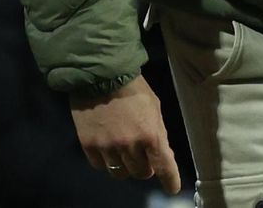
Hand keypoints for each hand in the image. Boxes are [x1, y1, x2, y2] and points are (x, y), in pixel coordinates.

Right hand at [70, 75, 181, 193]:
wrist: (100, 75)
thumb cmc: (132, 89)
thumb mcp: (154, 108)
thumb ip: (158, 133)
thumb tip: (162, 154)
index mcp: (150, 134)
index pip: (163, 167)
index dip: (170, 180)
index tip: (172, 188)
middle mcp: (130, 145)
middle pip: (141, 173)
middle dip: (146, 167)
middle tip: (144, 157)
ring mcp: (108, 147)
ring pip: (121, 173)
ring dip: (126, 166)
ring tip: (125, 151)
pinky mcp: (89, 146)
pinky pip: (101, 166)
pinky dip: (107, 162)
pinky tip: (108, 149)